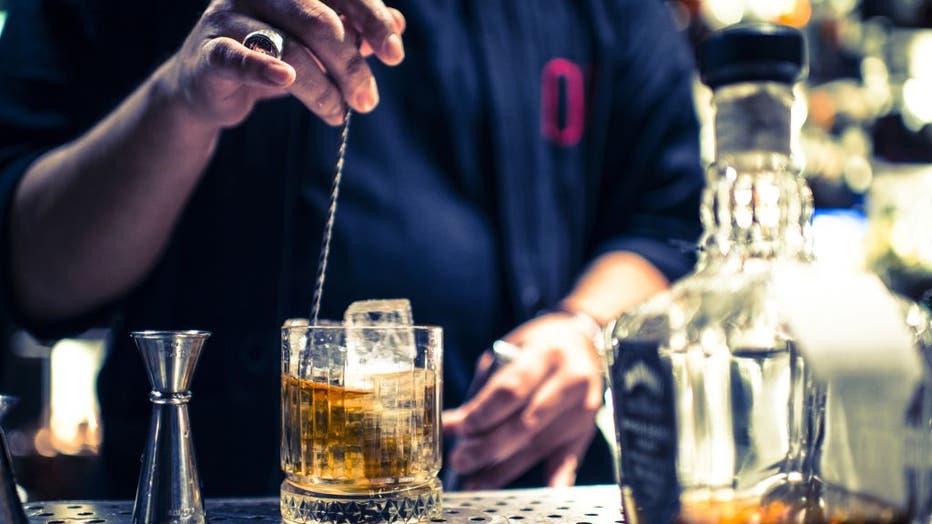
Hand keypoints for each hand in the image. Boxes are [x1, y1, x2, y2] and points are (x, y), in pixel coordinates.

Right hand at [159, 0, 405, 128]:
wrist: (209, 85)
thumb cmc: (270, 57)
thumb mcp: (316, 45)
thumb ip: (354, 31)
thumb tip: (398, 24)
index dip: (372, 19)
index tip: (395, 55)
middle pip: (319, 23)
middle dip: (350, 65)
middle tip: (366, 100)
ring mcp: (230, 17)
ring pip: (289, 48)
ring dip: (322, 88)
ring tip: (338, 113)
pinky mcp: (209, 51)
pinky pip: (238, 57)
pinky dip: (264, 68)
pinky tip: (286, 81)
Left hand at [443, 313, 603, 488]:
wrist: (584, 341)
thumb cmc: (538, 345)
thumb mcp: (511, 349)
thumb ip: (488, 386)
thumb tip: (455, 425)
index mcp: (546, 354)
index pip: (511, 390)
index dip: (482, 414)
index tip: (457, 427)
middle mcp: (569, 381)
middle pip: (524, 423)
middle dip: (487, 446)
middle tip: (459, 460)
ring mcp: (582, 408)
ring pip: (538, 445)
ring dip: (503, 468)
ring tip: (473, 481)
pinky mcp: (587, 429)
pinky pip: (570, 457)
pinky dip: (558, 476)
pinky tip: (546, 490)